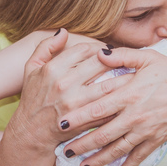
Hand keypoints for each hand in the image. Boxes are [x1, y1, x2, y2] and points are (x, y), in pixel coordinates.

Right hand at [8, 30, 118, 154]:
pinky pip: (109, 106)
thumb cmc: (32, 99)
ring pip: (109, 85)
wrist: (31, 133)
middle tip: (126, 59)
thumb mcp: (30, 69)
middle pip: (101, 63)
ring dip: (125, 78)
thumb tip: (63, 31)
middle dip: (116, 60)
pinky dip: (121, 100)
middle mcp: (65, 84)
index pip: (85, 49)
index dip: (99, 48)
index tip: (107, 52)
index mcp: (53, 69)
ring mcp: (76, 103)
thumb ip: (45, 47)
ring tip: (136, 75)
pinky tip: (130, 96)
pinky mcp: (85, 120)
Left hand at [55, 46, 166, 165]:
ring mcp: (145, 130)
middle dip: (82, 145)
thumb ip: (122, 56)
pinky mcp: (157, 140)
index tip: (61, 124)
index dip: (78, 117)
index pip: (97, 108)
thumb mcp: (148, 58)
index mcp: (129, 94)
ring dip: (99, 160)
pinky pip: (140, 156)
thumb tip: (98, 52)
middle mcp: (135, 116)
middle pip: (103, 134)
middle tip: (64, 152)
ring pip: (118, 149)